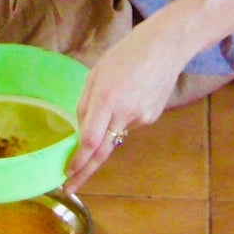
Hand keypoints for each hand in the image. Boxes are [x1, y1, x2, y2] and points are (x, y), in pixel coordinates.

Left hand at [62, 21, 184, 193]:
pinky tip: (130, 95)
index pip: (90, 140)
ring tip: (116, 96)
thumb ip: (86, 103)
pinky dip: (122, 117)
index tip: (66, 175)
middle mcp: (124, 113)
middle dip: (84, 171)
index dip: (78, 161)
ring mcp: (141, 118)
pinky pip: (128, 124)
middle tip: (69, 187)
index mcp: (107, 98)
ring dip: (107, 128)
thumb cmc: (127, 53)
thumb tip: (80, 130)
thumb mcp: (97, 72)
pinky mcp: (151, 118)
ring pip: (115, 134)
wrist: (167, 46)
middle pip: (102, 151)